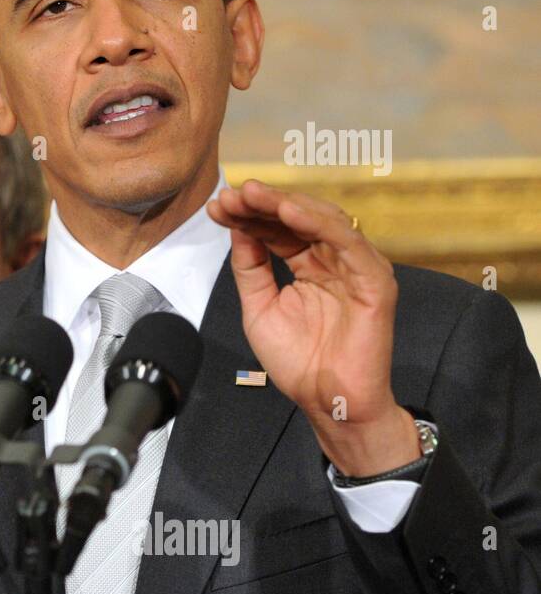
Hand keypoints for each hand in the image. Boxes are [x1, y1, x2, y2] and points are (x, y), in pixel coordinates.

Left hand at [206, 179, 420, 476]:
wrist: (327, 399)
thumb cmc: (299, 362)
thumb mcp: (259, 308)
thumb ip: (250, 269)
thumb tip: (238, 229)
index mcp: (309, 266)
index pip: (278, 230)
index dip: (249, 215)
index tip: (218, 205)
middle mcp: (334, 261)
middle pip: (298, 220)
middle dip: (262, 204)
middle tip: (232, 193)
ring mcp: (356, 269)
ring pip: (323, 222)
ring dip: (285, 204)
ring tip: (252, 195)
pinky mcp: (375, 281)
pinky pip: (349, 244)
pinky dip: (319, 224)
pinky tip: (289, 212)